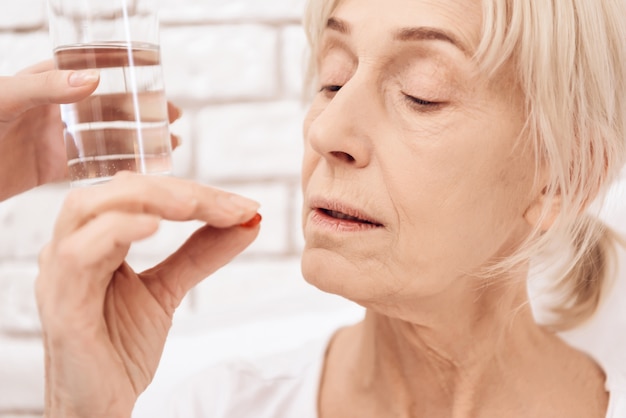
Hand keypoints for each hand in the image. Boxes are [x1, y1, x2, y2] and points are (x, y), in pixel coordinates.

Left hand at [0, 61, 181, 200]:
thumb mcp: (4, 99)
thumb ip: (44, 87)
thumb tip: (93, 78)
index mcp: (45, 83)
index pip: (93, 71)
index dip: (127, 75)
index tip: (157, 81)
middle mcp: (56, 109)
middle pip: (109, 106)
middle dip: (142, 111)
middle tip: (172, 117)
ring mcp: (56, 138)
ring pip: (106, 137)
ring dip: (137, 140)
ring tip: (168, 144)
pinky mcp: (52, 167)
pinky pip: (91, 166)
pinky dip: (117, 167)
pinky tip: (139, 169)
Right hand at [36, 172, 261, 417]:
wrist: (100, 405)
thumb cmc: (122, 346)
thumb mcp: (169, 288)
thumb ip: (201, 252)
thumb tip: (248, 219)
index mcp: (95, 238)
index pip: (142, 193)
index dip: (195, 193)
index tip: (243, 206)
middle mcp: (72, 245)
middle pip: (118, 190)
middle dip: (178, 191)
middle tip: (229, 206)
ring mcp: (61, 272)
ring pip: (90, 207)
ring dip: (148, 199)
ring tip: (193, 205)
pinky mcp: (61, 303)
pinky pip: (79, 253)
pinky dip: (116, 230)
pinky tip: (153, 227)